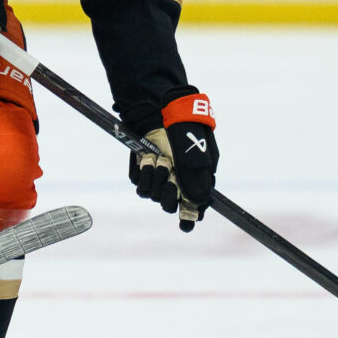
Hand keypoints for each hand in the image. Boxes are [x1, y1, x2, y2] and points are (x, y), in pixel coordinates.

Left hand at [131, 91, 217, 230]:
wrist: (160, 113)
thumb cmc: (184, 131)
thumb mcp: (196, 152)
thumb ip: (197, 177)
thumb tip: (197, 202)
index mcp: (195, 182)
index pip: (193, 208)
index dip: (189, 218)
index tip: (185, 224)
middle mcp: (176, 184)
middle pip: (169, 206)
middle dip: (169, 194)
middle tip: (171, 176)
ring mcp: (158, 180)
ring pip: (153, 196)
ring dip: (156, 179)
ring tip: (161, 160)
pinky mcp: (142, 174)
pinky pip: (140, 185)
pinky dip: (144, 174)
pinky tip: (148, 159)